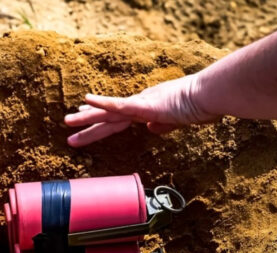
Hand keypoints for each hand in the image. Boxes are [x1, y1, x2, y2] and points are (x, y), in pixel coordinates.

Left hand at [64, 74, 219, 146]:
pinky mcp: (146, 105)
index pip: (119, 118)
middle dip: (87, 124)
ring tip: (66, 121)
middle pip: (108, 118)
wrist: (209, 96)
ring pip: (108, 113)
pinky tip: (87, 100)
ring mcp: (141, 104)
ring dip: (86, 117)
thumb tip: (151, 131)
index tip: (86, 117)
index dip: (101, 122)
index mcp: (148, 110)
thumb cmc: (200, 107)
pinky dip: (102, 104)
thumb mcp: (179, 121)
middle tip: (67, 126)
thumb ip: (164, 126)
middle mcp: (140, 104)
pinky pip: (120, 105)